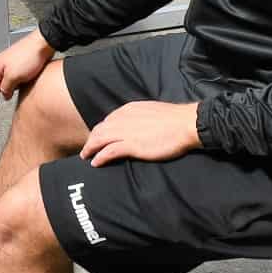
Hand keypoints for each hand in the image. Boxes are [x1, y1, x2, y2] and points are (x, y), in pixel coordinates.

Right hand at [0, 31, 54, 113]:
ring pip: (9, 81)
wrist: (43, 44)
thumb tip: (4, 94)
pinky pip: (17, 77)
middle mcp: (1, 63)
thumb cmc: (29, 55)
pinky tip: (26, 83)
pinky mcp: (21, 63)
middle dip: (4, 92)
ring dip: (14, 87)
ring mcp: (11, 63)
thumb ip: (5, 88)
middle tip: (8, 99)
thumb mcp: (13, 77)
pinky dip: (20, 82)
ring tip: (21, 88)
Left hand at [80, 100, 201, 165]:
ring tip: (85, 156)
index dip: (101, 130)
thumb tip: (139, 125)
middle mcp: (124, 119)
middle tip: (86, 149)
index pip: (108, 120)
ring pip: (100, 139)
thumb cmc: (175, 120)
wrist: (186, 123)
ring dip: (90, 148)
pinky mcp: (132, 145)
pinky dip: (100, 157)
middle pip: (100, 129)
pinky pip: (109, 151)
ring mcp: (127, 132)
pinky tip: (95, 162)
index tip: (98, 138)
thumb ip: (141, 118)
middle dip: (91, 139)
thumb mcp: (152, 112)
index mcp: (129, 110)